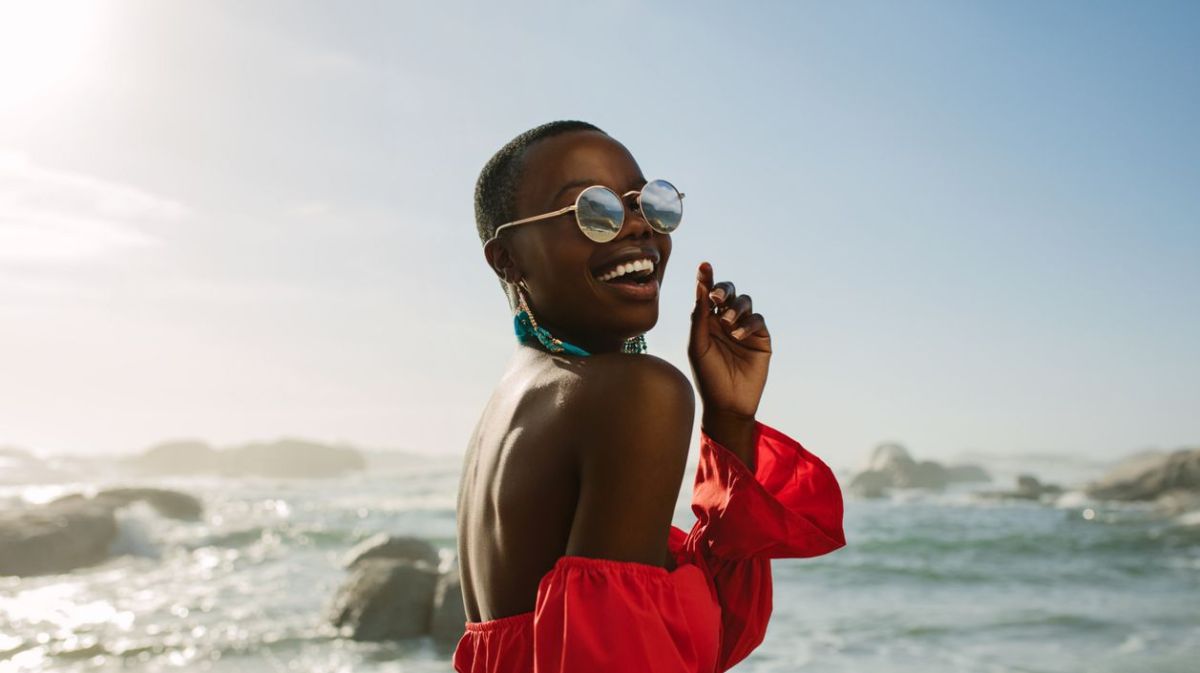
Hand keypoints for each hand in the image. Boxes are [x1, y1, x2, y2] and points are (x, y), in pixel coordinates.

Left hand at [687, 261, 771, 419]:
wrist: (727, 404)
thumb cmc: (707, 376)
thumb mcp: (697, 346)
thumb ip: (698, 317)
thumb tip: (700, 287)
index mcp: (706, 321)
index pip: (706, 293)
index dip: (706, 278)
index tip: (704, 266)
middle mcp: (725, 320)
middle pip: (729, 291)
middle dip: (723, 288)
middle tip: (716, 295)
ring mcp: (744, 328)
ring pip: (745, 302)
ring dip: (735, 308)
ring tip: (726, 324)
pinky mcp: (761, 338)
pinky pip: (758, 320)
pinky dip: (748, 324)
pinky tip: (737, 336)